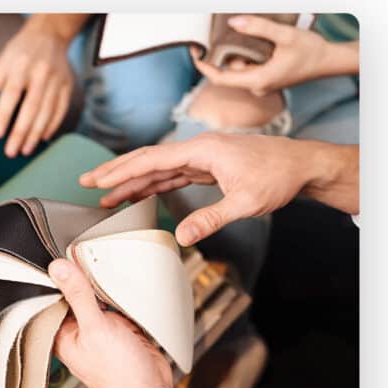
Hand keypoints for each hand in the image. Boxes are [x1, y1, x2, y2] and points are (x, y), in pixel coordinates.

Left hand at [0, 16, 76, 157]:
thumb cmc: (20, 53)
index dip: (3, 115)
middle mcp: (40, 73)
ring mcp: (56, 80)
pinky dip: (52, 126)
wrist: (49, 35)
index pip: (11, 94)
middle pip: (31, 107)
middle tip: (11, 151)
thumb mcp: (1, 64)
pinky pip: (60, 110)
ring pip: (47, 112)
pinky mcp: (67, 86)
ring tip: (25, 150)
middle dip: (20, 132)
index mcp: (20, 65)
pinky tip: (42, 138)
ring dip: (35, 134)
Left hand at [48, 259, 211, 387]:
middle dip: (81, 276)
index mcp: (62, 334)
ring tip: (101, 259)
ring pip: (97, 297)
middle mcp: (78, 331)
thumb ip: (78, 296)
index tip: (56, 250)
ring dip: (102, 284)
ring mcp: (100, 329)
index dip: (54, 276)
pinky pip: (117, 304)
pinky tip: (122, 281)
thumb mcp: (95, 328)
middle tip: (82, 248)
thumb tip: (58, 269)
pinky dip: (120, 295)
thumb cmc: (119, 375)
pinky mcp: (121, 329)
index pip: (51, 297)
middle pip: (75, 294)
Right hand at [80, 133, 357, 245]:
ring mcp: (200, 157)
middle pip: (147, 159)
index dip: (122, 171)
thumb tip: (182, 238)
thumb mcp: (245, 203)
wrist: (301, 165)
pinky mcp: (205, 166)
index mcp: (202, 151)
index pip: (152, 160)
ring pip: (157, 168)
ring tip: (104, 195)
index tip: (97, 180)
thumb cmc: (277, 177)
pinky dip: (151, 184)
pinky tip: (136, 194)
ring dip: (131, 181)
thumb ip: (211, 219)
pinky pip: (171, 174)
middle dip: (115, 171)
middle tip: (86, 182)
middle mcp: (197, 149)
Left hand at [192, 15, 357, 95]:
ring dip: (237, 53)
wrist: (329, 61)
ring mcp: (261, 85)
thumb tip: (233, 23)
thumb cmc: (311, 50)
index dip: (204, 67)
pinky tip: (253, 42)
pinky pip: (248, 69)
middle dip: (223, 54)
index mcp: (257, 81)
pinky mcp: (266, 80)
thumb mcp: (285, 35)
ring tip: (243, 35)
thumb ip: (259, 28)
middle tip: (217, 35)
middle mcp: (257, 87)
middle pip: (229, 72)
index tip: (194, 54)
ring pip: (239, 69)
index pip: (221, 78)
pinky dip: (246, 56)